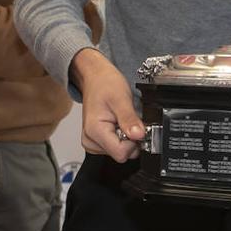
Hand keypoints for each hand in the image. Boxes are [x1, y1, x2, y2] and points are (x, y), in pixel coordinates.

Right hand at [70, 48, 144, 162]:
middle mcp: (90, 140)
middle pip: (120, 153)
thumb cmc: (105, 83)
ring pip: (119, 151)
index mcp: (94, 131)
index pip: (121, 153)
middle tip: (129, 119)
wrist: (96, 77)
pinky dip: (121, 136)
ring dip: (126, 137)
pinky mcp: (96, 141)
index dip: (133, 142)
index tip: (136, 127)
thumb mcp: (121, 98)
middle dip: (130, 139)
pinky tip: (118, 123)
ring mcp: (92, 142)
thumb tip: (140, 135)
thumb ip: (130, 119)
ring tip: (122, 119)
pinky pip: (115, 146)